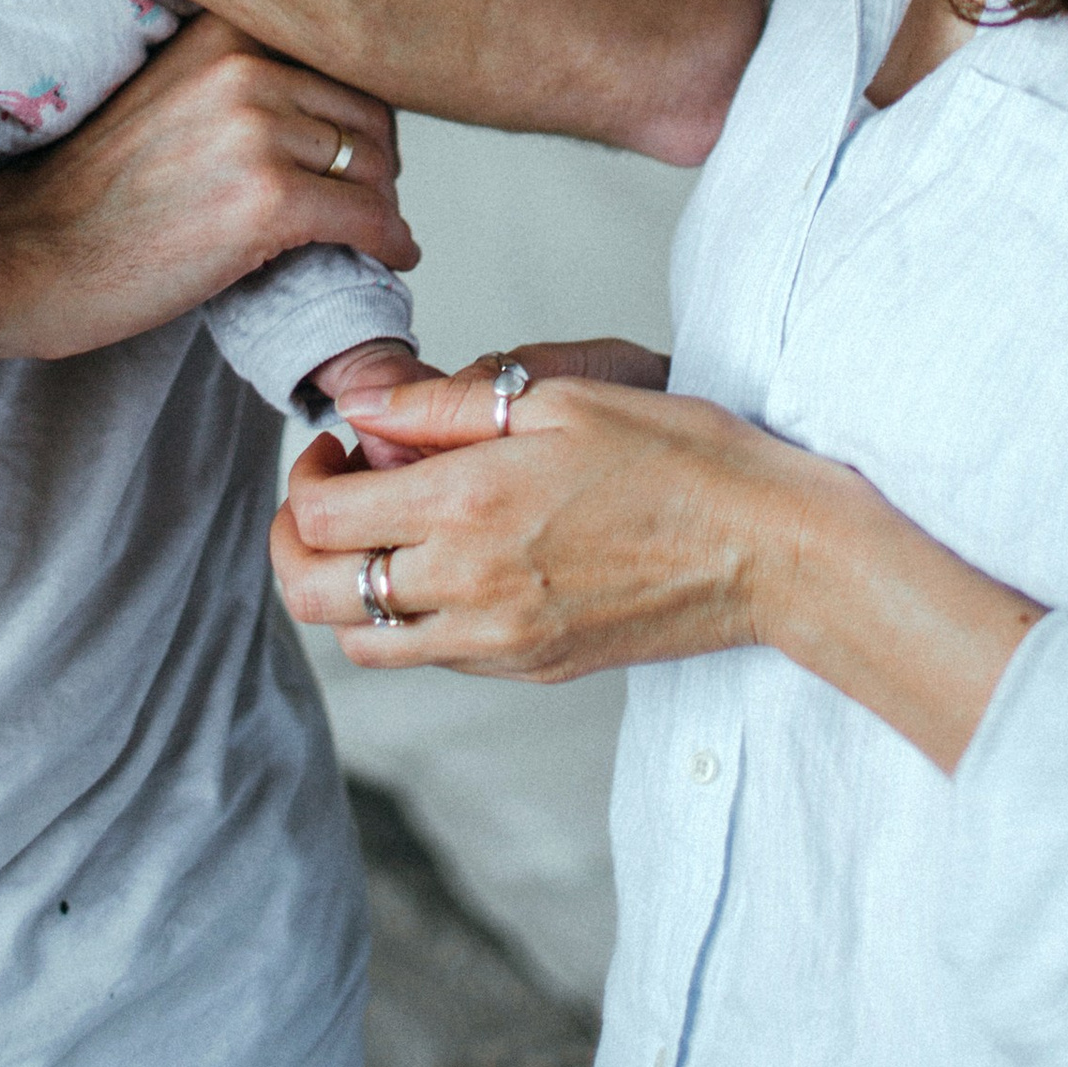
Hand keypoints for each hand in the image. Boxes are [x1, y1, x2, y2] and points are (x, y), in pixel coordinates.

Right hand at [0, 15, 418, 373]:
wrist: (30, 254)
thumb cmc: (93, 192)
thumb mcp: (170, 95)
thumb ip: (239, 79)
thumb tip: (326, 102)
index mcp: (223, 32)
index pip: (340, 59)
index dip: (358, 112)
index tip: (359, 150)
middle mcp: (246, 67)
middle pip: (368, 111)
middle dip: (376, 161)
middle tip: (369, 200)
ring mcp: (258, 132)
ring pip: (373, 166)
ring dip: (382, 204)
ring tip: (373, 232)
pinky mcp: (268, 201)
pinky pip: (367, 217)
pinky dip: (390, 242)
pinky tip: (394, 255)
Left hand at [273, 348, 1043, 770]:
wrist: (771, 549)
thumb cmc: (682, 456)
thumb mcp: (564, 397)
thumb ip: (445, 407)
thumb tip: (361, 408)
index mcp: (468, 507)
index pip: (321, 517)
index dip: (304, 475)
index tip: (335, 445)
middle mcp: (468, 588)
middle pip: (315, 595)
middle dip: (296, 544)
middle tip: (331, 495)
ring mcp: (498, 642)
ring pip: (363, 643)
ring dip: (347, 588)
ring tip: (386, 532)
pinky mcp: (531, 669)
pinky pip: (431, 659)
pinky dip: (409, 618)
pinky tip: (448, 563)